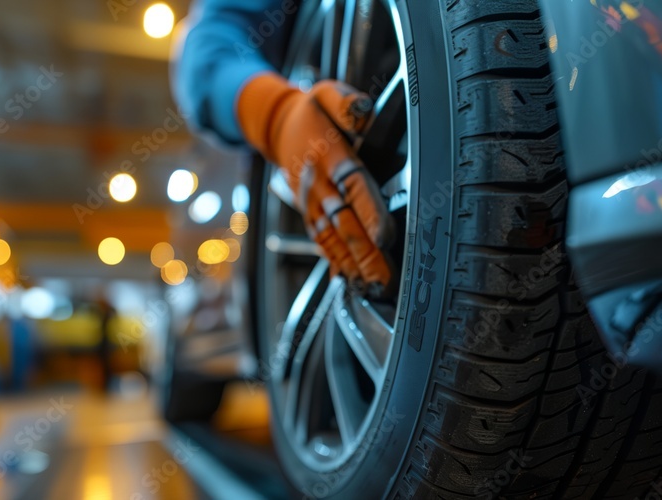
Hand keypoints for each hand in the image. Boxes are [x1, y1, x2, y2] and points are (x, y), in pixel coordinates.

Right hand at [238, 73, 392, 288]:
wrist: (275, 127)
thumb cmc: (311, 111)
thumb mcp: (326, 93)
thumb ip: (345, 103)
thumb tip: (364, 113)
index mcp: (329, 155)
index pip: (353, 185)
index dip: (370, 211)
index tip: (385, 235)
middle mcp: (319, 185)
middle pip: (345, 222)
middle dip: (366, 253)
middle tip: (384, 279)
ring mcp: (312, 204)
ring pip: (333, 240)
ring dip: (353, 265)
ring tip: (372, 288)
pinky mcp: (309, 215)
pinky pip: (322, 242)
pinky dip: (336, 264)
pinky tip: (350, 283)